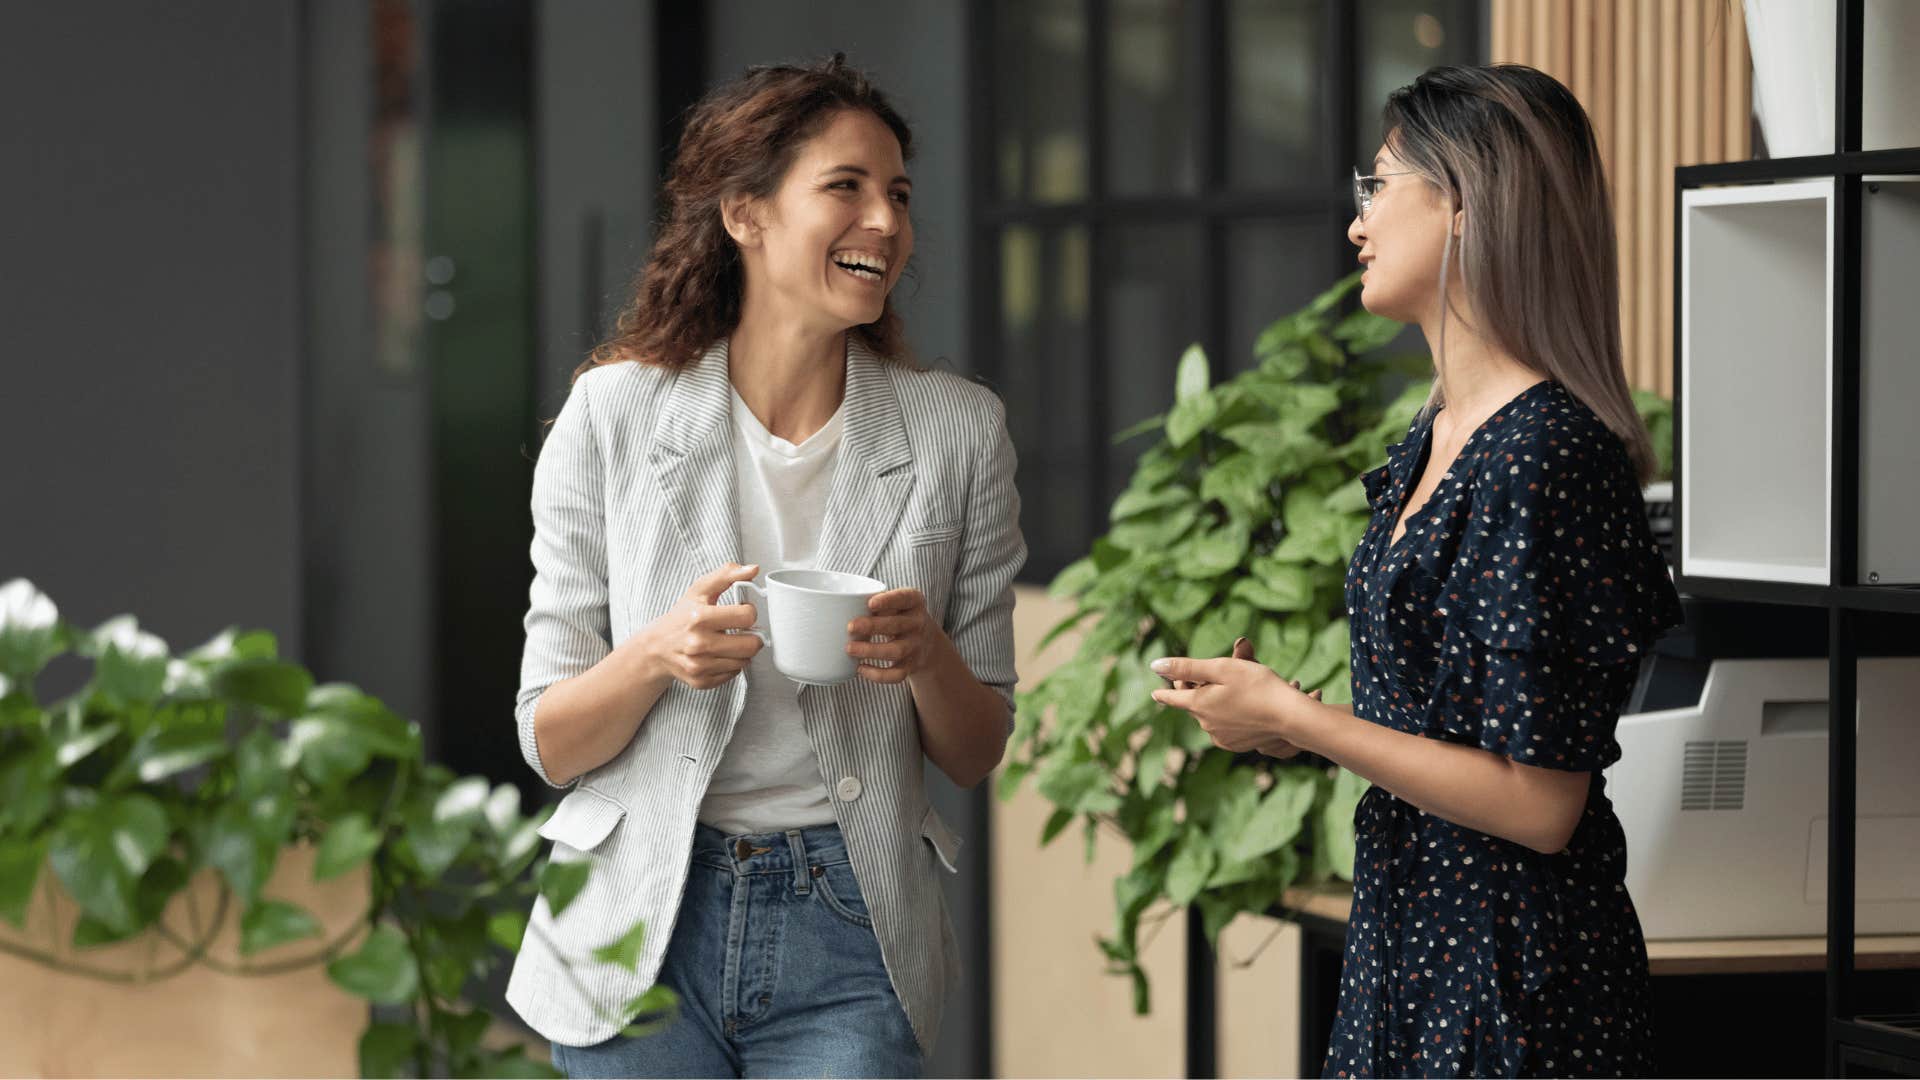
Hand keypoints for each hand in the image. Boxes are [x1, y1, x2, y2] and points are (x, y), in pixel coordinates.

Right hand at [634, 563, 762, 689]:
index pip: (747, 616)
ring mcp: (699, 665)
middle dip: (752, 636)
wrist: (657, 646)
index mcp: (700, 617)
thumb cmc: (682, 616)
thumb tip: (752, 569)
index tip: (742, 612)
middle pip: (750, 645)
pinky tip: (720, 655)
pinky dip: (731, 665)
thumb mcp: (700, 590)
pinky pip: (733, 674)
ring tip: (729, 642)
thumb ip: (727, 575)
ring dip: (742, 651)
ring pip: (744, 661)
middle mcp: (698, 643)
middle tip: (744, 631)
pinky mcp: (700, 681)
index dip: (749, 612)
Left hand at [846, 588, 935, 683]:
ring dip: (871, 650)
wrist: (927, 643)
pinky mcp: (911, 665)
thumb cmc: (899, 617)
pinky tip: (860, 668)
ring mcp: (916, 646)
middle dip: (873, 626)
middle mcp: (918, 623)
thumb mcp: (896, 604)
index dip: (889, 600)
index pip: (905, 598)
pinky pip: (897, 674)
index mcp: (914, 602)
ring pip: (896, 651)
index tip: (870, 603)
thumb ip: (877, 603)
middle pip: (897, 625)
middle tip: (850, 627)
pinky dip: (878, 675)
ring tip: (849, 649)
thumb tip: (839, 608)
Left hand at [1150, 651, 1321, 753]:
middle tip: (1216, 677)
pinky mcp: (1234, 744)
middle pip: (1194, 704)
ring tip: (1237, 692)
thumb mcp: (1221, 668)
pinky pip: (1223, 728)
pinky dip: (1228, 718)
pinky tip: (1244, 710)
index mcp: (1198, 704)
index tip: (1156, 693)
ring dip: (1215, 704)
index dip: (1164, 692)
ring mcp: (1219, 737)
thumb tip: (1155, 664)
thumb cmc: (1257, 685)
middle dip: (1200, 691)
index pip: (1173, 697)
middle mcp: (1204, 724)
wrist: (1288, 716)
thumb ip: (1187, 667)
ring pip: (1209, 716)